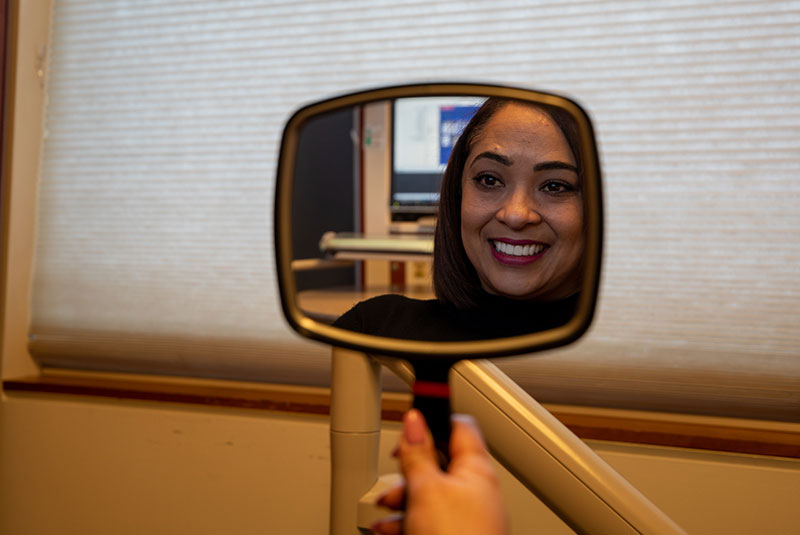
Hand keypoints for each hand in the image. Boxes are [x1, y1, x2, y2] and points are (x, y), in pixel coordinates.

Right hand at [372, 409, 507, 534]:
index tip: (408, 426)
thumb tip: (415, 420)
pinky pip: (426, 521)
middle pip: (436, 463)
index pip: (458, 426)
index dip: (431, 421)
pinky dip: (405, 522)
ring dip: (400, 500)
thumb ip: (418, 453)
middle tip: (395, 477)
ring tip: (385, 509)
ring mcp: (466, 518)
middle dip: (408, 471)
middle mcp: (474, 491)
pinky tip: (389, 528)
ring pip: (427, 496)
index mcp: (476, 468)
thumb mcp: (427, 489)